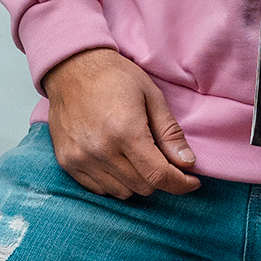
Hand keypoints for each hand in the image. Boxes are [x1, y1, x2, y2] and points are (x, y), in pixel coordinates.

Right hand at [41, 47, 200, 198]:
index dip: (180, 184)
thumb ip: (170, 132)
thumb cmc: (115, 76)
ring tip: (139, 155)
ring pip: (122, 192)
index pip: (158, 175)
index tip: (192, 181)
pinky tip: (118, 160)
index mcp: (126, 131)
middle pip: (142, 186)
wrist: (72, 68)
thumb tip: (188, 163)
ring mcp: (81, 159)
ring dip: (137, 180)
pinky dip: (115, 181)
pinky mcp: (67, 163)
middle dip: (160, 177)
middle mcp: (101, 150)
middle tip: (164, 158)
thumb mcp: (151, 95)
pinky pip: (99, 189)